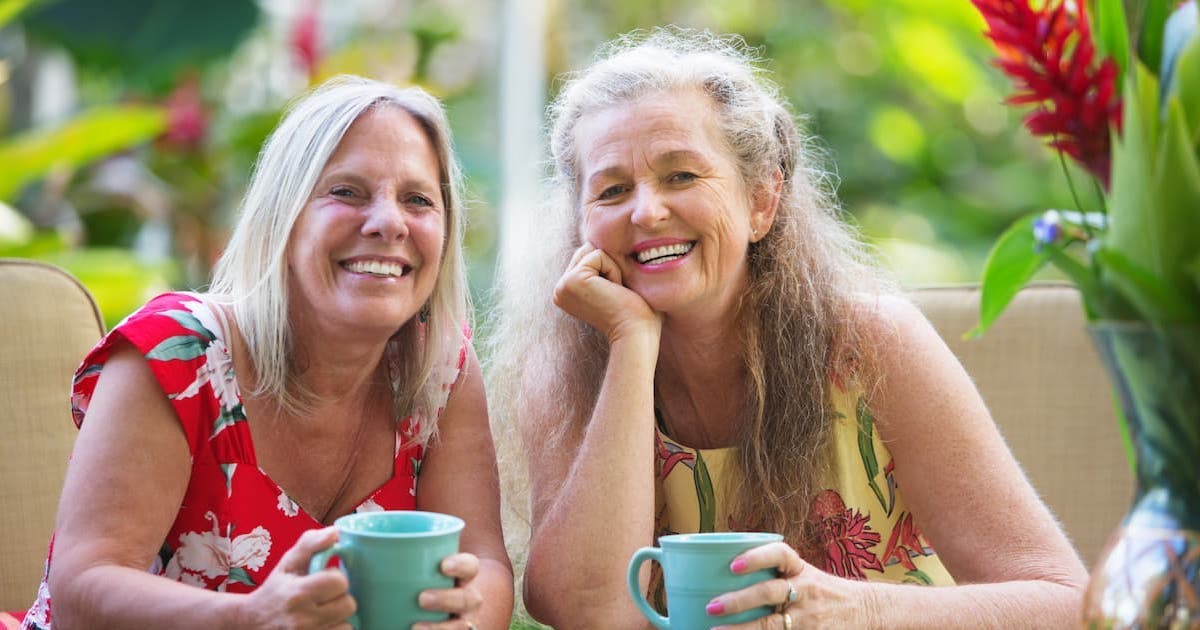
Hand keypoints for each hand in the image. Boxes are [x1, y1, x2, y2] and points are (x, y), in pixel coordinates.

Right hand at [240, 527, 355, 628]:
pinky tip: (321, 623)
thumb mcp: (287, 563)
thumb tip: (335, 532)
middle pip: (348, 605)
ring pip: (347, 624)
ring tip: (322, 611)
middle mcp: (303, 619)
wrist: (251, 624)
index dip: (335, 578)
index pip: (339, 582)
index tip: (324, 579)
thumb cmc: (275, 590)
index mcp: (297, 593)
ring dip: (338, 617)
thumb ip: (310, 543)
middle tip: (324, 596)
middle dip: (339, 598)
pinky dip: (334, 629)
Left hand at [413, 553, 482, 629]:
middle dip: (445, 600)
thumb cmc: (429, 583)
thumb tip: (372, 534)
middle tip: (422, 598)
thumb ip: (415, 562)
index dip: (460, 565)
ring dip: (440, 627)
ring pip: (461, 626)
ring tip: (416, 627)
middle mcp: (469, 599)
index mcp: (464, 577)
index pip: (470, 567)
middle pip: (466, 599)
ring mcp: (465, 621)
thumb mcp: (428, 571)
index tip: (443, 565)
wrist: (442, 612)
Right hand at [553, 243, 661, 343]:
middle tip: (618, 294)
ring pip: (594, 251)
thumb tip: (614, 236)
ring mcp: (563, 285)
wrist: (636, 334)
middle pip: (590, 250)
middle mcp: (560, 288)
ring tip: (616, 293)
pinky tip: (614, 292)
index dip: (612, 268)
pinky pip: (599, 255)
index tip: (617, 295)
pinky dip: (614, 271)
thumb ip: (609, 264)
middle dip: (612, 266)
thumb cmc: (637, 314)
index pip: (591, 257)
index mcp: (568, 290)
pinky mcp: (571, 280)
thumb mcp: (618, 284)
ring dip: (614, 268)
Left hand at [706, 542, 862, 628]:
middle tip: (712, 606)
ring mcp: (808, 617)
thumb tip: (722, 573)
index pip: (780, 555)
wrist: (863, 609)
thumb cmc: (821, 590)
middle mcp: (805, 590)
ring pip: (773, 625)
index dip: (756, 557)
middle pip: (770, 592)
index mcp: (801, 569)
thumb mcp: (803, 574)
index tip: (733, 565)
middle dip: (739, 600)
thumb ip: (774, 573)